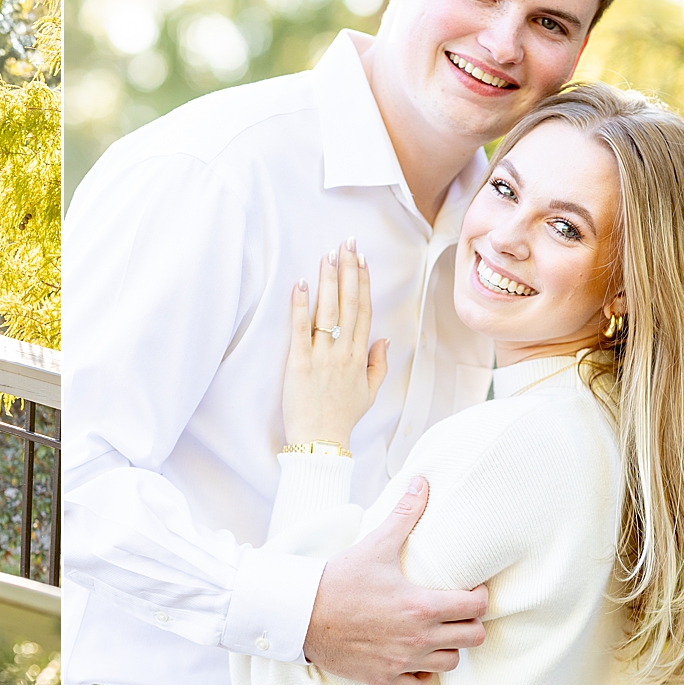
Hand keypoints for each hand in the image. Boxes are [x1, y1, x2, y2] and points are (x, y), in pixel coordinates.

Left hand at [283, 238, 388, 447]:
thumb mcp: (370, 393)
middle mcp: (343, 351)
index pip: (364, 310)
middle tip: (346, 243)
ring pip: (327, 311)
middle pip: (348, 303)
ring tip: (327, 254)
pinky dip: (300, 305)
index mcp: (359, 356)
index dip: (363, 282)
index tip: (360, 259)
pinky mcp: (298, 363)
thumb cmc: (342, 417)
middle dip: (347, 270)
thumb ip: (378, 364)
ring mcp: (321, 356)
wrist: (321, 441)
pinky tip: (300, 283)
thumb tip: (384, 338)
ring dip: (328, 280)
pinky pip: (300, 329)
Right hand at [302, 477, 488, 684]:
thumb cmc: (338, 580)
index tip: (470, 588)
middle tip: (457, 609)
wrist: (300, 614)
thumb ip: (404, 516)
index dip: (479, 596)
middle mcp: (418, 638)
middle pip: (472, 638)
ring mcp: (402, 662)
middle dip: (470, 621)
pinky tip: (413, 656)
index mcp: (422, 607)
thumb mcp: (374, 546)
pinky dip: (421, 674)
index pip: (476, 607)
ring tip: (437, 631)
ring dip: (449, 648)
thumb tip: (422, 483)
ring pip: (450, 663)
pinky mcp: (384, 678)